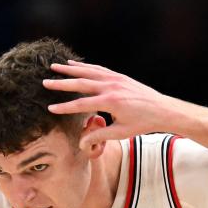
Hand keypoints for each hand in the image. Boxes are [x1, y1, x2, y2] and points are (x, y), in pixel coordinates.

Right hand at [44, 61, 185, 148]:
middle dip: (62, 83)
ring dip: (70, 69)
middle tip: (45, 82)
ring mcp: (115, 79)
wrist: (162, 110)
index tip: (50, 108)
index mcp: (111, 102)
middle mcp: (111, 87)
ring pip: (88, 72)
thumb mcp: (121, 132)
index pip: (82, 104)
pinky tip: (73, 64)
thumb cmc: (143, 124)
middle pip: (81, 83)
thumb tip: (81, 143)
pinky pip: (98, 69)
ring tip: (54, 67)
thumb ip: (100, 135)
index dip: (65, 107)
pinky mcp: (119, 76)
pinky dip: (85, 66)